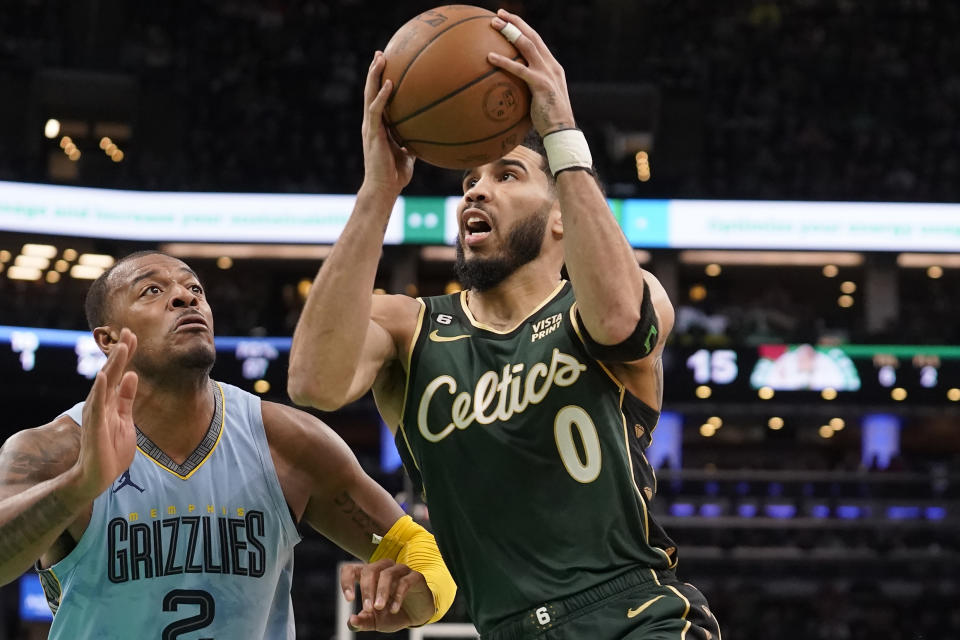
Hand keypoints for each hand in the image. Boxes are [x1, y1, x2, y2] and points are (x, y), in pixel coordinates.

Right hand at [73, 328, 138, 499]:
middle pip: (112, 373)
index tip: (133, 335)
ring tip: (121, 347)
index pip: (119, 373)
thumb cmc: (112, 450)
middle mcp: (101, 403)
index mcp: (111, 401)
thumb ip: (127, 398)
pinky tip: (105, 376)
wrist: (99, 476)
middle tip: (129, 332)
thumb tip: (132, 375)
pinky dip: (101, 390)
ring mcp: (97, 413)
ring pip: (105, 384)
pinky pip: (98, 406)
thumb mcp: (126, 419)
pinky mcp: (95, 426)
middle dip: (120, 352)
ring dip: (113, 365)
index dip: (126, 354)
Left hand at [340, 559, 435, 631]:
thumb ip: (363, 622)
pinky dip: (397, 596)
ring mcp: (400, 570)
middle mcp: (383, 569)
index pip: (351, 569)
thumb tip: (351, 621)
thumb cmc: (392, 613)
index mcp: (369, 576)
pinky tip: (394, 610)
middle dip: (366, 589)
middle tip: (367, 608)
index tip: (349, 599)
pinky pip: (404, 581)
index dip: (346, 581)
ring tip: (379, 607)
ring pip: (387, 573)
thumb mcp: (375, 621)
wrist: (416, 617)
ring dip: (381, 591)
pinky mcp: (415, 577)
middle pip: (369, 569)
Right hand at [361, 51, 414, 194]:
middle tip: (379, 54)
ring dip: (374, 76)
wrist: (384, 189)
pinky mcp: (373, 134)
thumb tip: (427, 137)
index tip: (386, 66)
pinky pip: (376, 110)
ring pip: (369, 96)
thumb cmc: (395, 175)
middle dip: (374, 72)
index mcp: (378, 127)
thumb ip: (413, 143)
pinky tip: (390, 84)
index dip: (379, 82)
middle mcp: (371, 123)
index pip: (377, 99)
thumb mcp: (408, 155)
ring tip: (379, 59)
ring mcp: (370, 127)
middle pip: (370, 91)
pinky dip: (382, 96)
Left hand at [488, 9, 576, 136]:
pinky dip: (504, 61)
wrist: (562, 132)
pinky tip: (489, 56)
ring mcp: (547, 73)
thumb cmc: (548, 121)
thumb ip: (529, 90)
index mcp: (552, 67)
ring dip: (510, 32)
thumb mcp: (540, 100)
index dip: (523, 28)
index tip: (509, 20)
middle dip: (515, 22)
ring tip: (493, 25)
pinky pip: (519, 69)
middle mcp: (551, 66)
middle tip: (499, 14)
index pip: (537, 41)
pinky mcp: (541, 84)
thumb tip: (510, 91)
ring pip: (527, 45)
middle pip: (532, 36)